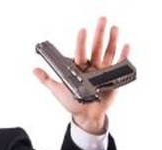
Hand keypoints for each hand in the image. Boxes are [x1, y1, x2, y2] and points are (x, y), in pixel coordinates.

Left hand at [32, 16, 128, 134]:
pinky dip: (124, 56)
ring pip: (108, 53)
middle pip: (96, 48)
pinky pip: (119, 65)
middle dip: (99, 34)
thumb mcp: (58, 90)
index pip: (81, 52)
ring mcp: (103, 72)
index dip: (81, 42)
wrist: (86, 116)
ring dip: (112, 40)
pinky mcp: (114, 79)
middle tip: (101, 19)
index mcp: (80, 68)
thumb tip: (34, 69)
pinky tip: (126, 45)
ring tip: (114, 28)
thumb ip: (47, 79)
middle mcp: (92, 67)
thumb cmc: (73, 103)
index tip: (82, 30)